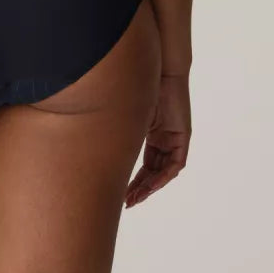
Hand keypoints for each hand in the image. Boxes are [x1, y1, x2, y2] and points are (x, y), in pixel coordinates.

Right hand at [125, 73, 190, 207]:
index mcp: (153, 135)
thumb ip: (121, 130)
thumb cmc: (141, 86)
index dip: (135, 181)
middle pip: (154, 171)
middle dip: (140, 189)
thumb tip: (91, 140)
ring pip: (164, 171)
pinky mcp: (182, 136)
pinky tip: (151, 185)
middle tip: (128, 202)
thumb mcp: (129, 115)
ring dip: (150, 186)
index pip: (145, 165)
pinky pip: (175, 163)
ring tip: (135, 198)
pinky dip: (163, 176)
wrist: (160, 70)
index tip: (123, 194)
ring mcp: (174, 138)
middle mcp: (165, 139)